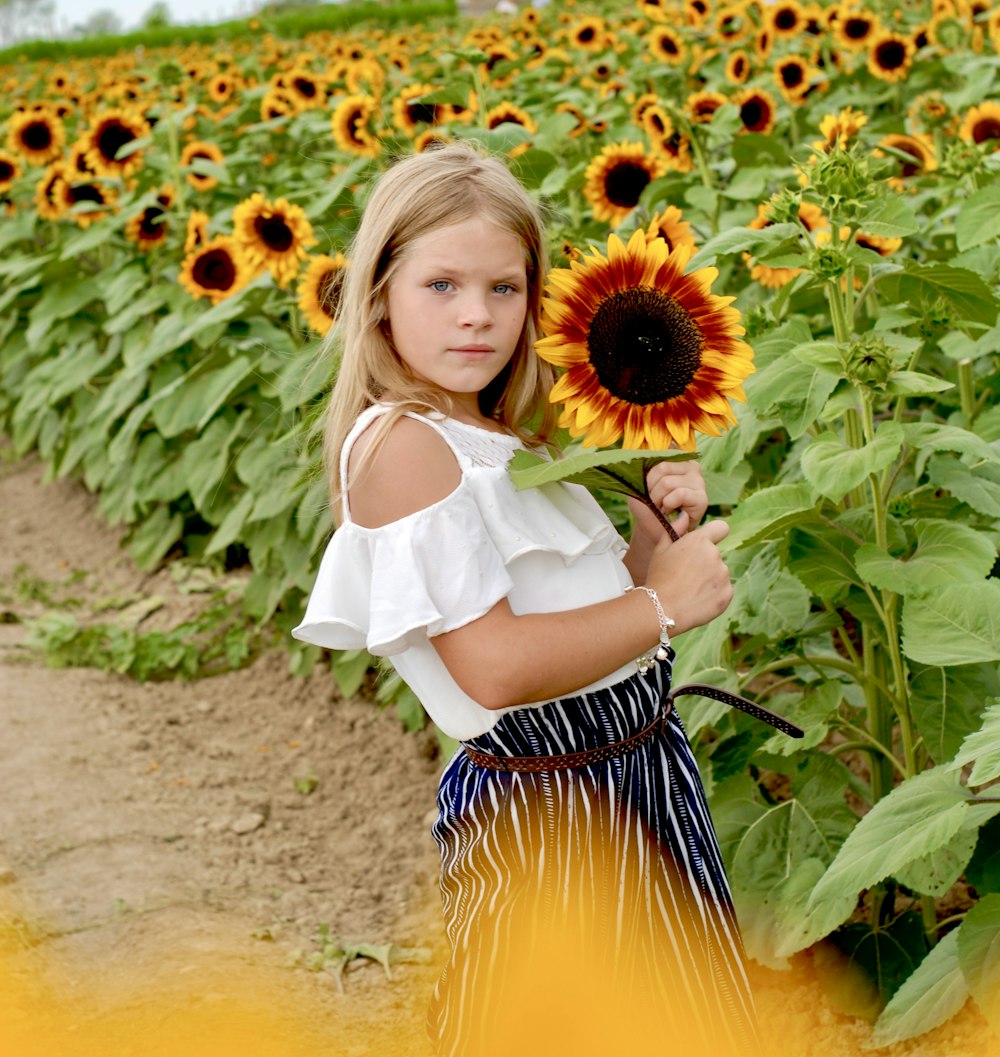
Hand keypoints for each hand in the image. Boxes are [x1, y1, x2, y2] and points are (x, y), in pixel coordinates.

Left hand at [628, 459, 707, 540]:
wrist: (656, 531)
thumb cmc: (648, 507)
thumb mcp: (640, 485)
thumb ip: (645, 467)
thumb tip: (657, 455)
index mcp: (677, 458)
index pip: (657, 457)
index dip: (647, 477)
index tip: (647, 489)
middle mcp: (691, 465)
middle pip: (662, 468)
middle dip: (652, 490)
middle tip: (655, 502)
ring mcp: (699, 481)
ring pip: (668, 482)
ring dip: (658, 500)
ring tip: (662, 507)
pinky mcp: (702, 497)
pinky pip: (679, 494)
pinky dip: (668, 504)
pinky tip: (671, 511)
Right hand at [644, 519, 732, 633]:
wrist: (662, 609)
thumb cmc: (658, 577)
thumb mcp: (660, 549)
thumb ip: (675, 529)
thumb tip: (685, 515)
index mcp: (700, 540)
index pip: (721, 527)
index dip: (715, 534)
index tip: (708, 543)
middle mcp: (715, 555)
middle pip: (715, 555)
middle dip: (704, 562)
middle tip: (686, 576)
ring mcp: (723, 575)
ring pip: (719, 573)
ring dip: (709, 579)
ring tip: (689, 590)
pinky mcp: (727, 594)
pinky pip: (723, 590)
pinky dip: (714, 595)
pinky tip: (696, 599)